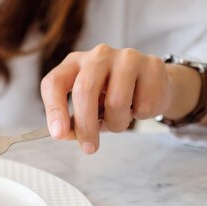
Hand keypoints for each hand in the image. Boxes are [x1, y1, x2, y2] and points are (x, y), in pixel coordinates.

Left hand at [40, 44, 169, 153]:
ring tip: (119, 120)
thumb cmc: (111, 98)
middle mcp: (98, 55)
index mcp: (74, 64)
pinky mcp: (152, 65)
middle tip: (89, 148)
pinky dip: (141, 116)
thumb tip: (63, 134)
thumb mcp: (87, 109)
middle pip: (85, 90)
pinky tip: (140, 106)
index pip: (54, 83)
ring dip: (117, 124)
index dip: (54, 109)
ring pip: (116, 101)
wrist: (151, 85)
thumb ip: (72, 122)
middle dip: (86, 125)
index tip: (59, 134)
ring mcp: (126, 57)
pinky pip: (144, 104)